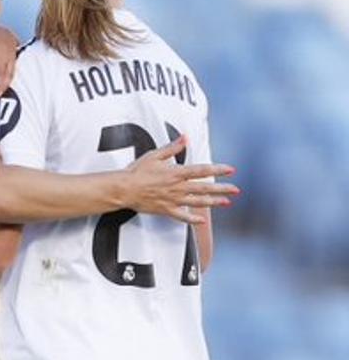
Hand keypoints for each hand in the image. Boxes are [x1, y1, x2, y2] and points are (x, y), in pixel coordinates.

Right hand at [123, 136, 238, 222]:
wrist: (123, 189)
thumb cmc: (136, 172)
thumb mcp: (154, 155)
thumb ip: (172, 148)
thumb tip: (185, 138)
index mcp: (176, 173)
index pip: (202, 170)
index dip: (218, 169)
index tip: (230, 169)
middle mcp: (177, 187)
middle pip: (205, 187)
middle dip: (222, 188)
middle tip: (236, 189)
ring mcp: (173, 200)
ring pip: (198, 201)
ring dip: (214, 202)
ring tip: (226, 202)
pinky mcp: (166, 210)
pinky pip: (183, 216)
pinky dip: (193, 219)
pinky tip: (202, 220)